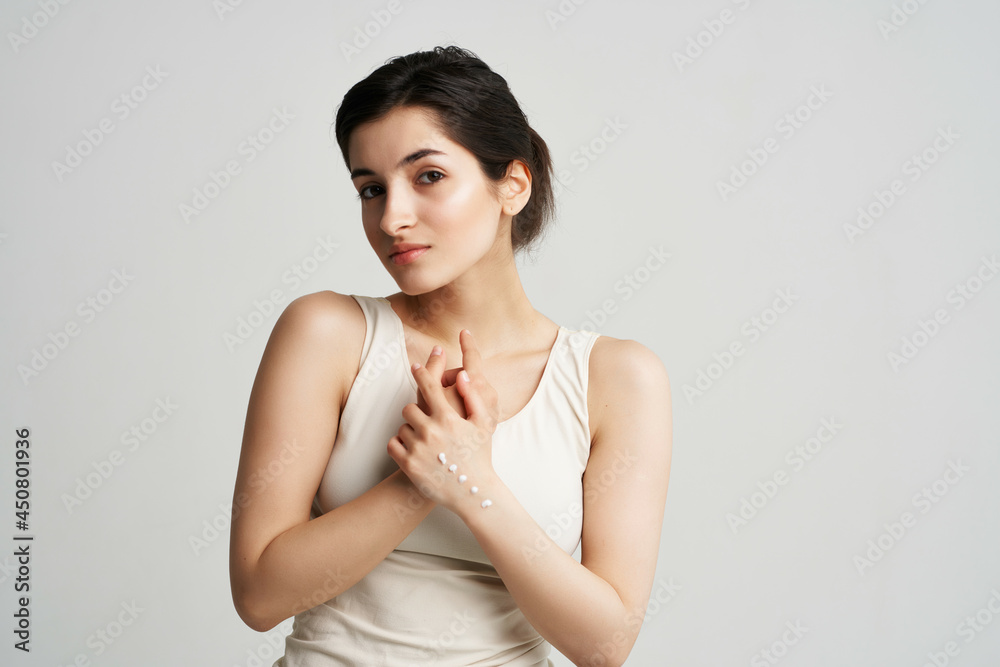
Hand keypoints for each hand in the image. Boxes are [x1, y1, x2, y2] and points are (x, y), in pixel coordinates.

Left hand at [388, 330, 500, 515]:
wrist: (471, 491)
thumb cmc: (479, 456)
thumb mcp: (483, 424)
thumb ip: (473, 396)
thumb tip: (462, 375)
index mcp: (448, 419)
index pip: (429, 386)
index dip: (421, 373)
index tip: (415, 366)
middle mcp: (431, 432)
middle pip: (409, 408)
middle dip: (416, 412)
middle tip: (427, 422)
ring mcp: (418, 449)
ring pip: (402, 427)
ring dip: (411, 431)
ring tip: (426, 442)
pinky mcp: (408, 465)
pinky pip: (393, 443)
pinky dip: (400, 444)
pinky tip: (414, 449)